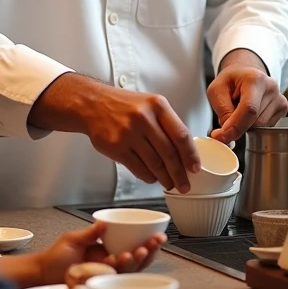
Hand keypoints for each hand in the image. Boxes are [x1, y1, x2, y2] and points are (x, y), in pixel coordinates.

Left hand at [0, 221, 166, 288]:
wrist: (40, 273)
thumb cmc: (54, 257)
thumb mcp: (73, 239)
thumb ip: (90, 233)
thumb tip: (106, 222)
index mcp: (106, 252)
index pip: (131, 247)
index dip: (145, 244)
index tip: (158, 235)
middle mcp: (108, 265)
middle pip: (134, 261)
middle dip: (147, 252)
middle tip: (156, 242)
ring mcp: (103, 277)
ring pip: (126, 271)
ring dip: (134, 261)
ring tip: (137, 251)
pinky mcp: (96, 286)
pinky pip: (110, 280)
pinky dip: (117, 270)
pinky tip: (122, 260)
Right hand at [85, 87, 200, 192]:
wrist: (93, 104)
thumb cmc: (125, 105)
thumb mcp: (150, 104)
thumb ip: (167, 123)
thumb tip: (186, 151)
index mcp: (157, 105)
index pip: (181, 134)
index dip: (190, 155)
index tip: (195, 168)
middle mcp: (144, 118)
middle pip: (169, 153)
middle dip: (179, 173)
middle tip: (184, 185)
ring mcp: (129, 133)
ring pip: (154, 163)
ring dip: (164, 178)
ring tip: (169, 183)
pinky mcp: (116, 147)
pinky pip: (138, 168)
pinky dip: (148, 176)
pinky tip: (152, 178)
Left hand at [207, 51, 287, 142]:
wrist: (244, 73)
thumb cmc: (230, 80)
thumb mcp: (216, 90)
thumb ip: (222, 111)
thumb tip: (227, 134)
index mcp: (255, 79)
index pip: (249, 109)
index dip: (236, 126)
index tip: (223, 136)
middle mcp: (271, 87)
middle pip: (255, 121)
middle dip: (239, 124)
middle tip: (230, 112)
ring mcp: (280, 97)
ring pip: (261, 127)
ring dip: (246, 124)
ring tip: (242, 108)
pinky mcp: (283, 107)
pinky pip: (267, 127)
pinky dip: (255, 124)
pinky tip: (251, 112)